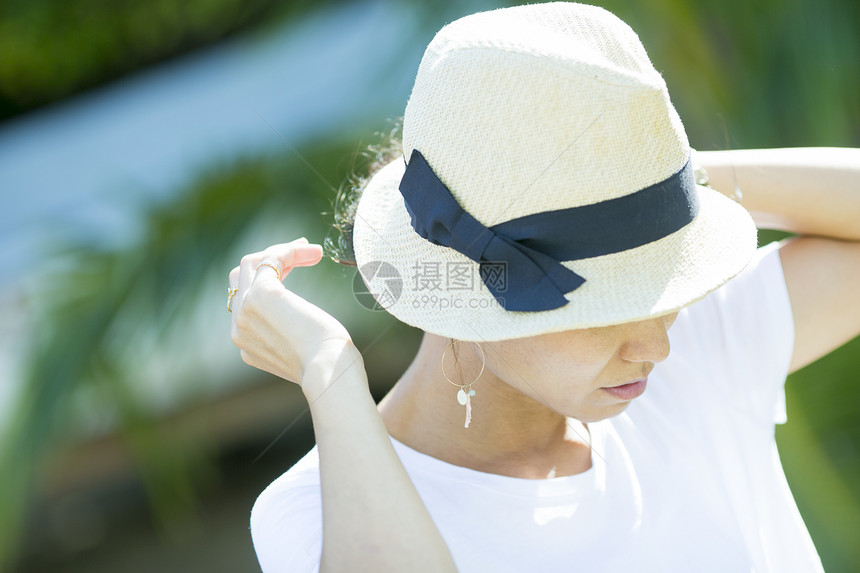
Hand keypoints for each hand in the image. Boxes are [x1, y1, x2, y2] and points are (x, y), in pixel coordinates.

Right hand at [228, 239, 361, 392]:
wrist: (328, 370)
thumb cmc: (328, 362)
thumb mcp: (302, 349)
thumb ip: (291, 334)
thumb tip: (301, 318)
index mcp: (247, 344)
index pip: (245, 300)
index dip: (269, 281)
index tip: (297, 269)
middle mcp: (238, 328)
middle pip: (241, 278)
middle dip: (272, 261)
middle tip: (304, 253)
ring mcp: (245, 310)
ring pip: (252, 264)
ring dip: (284, 252)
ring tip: (313, 251)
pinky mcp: (261, 294)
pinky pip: (270, 259)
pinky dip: (291, 250)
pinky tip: (313, 252)